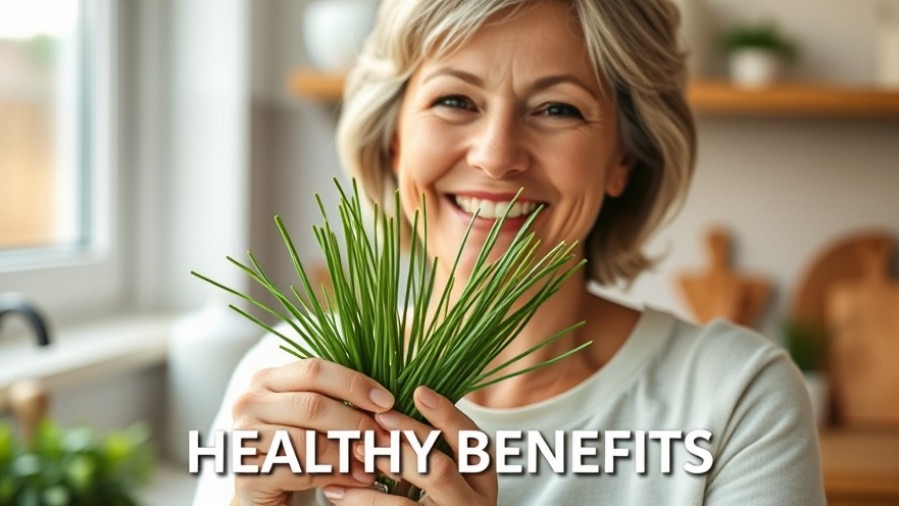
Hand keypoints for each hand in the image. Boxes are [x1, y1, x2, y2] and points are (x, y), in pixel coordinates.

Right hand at [230, 358, 395, 505]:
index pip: (314, 369)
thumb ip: (338, 401)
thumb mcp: (316, 418)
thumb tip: (385, 403)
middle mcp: (249, 401)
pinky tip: (354, 478)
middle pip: (312, 403)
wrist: (267, 490)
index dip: (353, 383)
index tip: (386, 401)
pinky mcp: (248, 471)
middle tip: (382, 438)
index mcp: (267, 379)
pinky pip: (299, 469)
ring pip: (307, 438)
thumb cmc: (298, 448)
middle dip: (355, 422)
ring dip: (347, 453)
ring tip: (372, 463)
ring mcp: (244, 436)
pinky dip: (334, 474)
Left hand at [321, 386, 497, 504]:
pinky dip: (361, 500)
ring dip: (381, 468)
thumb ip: (428, 447)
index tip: (419, 391)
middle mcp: (472, 504)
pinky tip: (336, 490)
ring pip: (408, 499)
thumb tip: (392, 408)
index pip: (471, 441)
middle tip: (378, 419)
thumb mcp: (445, 476)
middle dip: (407, 438)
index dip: (446, 415)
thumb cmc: (431, 502)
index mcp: (481, 481)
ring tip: (356, 450)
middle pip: (440, 466)